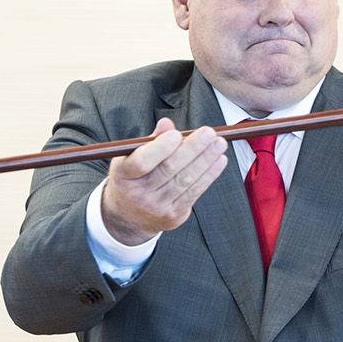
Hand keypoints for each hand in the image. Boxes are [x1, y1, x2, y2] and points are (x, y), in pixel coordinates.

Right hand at [100, 117, 228, 244]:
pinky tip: (219, 161)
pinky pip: (194, 192)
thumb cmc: (132, 179)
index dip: (160, 148)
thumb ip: (150, 141)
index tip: (177, 134)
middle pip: (169, 169)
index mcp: (123, 175)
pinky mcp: (173, 216)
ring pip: (186, 179)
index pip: (141, 162)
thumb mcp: (131, 158)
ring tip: (219, 144)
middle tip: (209, 133)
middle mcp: (138, 193)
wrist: (128, 217)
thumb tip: (167, 124)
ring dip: (206, 160)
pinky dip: (209, 175)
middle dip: (193, 149)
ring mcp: (156, 207)